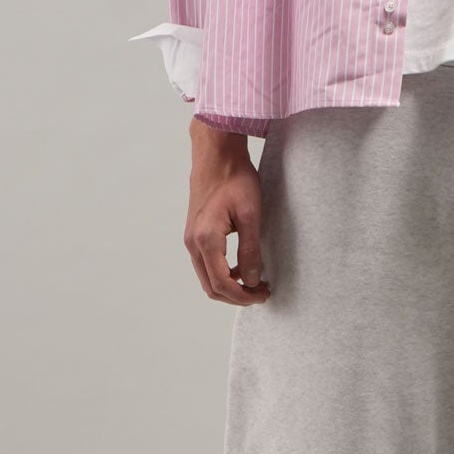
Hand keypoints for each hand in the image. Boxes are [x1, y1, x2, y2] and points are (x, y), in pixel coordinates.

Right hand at [185, 118, 268, 304]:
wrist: (216, 156)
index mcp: (206, 240)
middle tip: (261, 293)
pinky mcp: (194, 234)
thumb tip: (251, 280)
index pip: (222, 284)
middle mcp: (193, 243)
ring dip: (229, 286)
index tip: (263, 294)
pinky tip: (241, 268)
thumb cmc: (234, 179)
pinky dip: (222, 274)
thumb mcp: (250, 215)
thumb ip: (250, 250)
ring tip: (254, 282)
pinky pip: (205, 265)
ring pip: (207, 278)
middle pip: (211, 287)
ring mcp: (190, 239)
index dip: (243, 296)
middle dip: (236, 297)